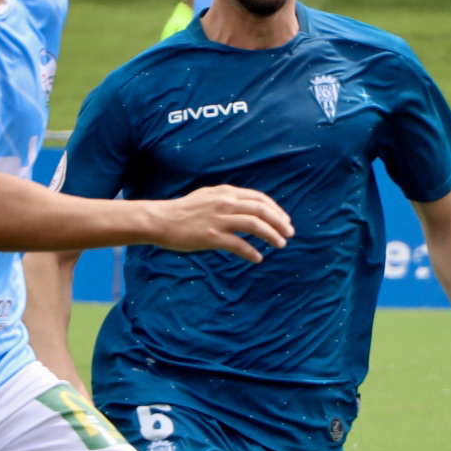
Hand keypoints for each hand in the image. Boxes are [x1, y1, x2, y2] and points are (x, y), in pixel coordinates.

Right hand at [150, 185, 293, 262]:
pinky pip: (238, 244)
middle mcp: (224, 203)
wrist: (161, 220)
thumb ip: (226, 199)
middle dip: (279, 222)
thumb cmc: (183, 211)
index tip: (285, 220)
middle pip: (261, 210)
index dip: (276, 209)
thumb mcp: (208, 196)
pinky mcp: (211, 236)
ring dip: (271, 236)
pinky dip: (251, 252)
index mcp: (225, 192)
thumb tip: (245, 206)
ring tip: (280, 244)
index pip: (259, 198)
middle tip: (290, 234)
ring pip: (254, 225)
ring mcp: (218, 219)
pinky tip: (258, 258)